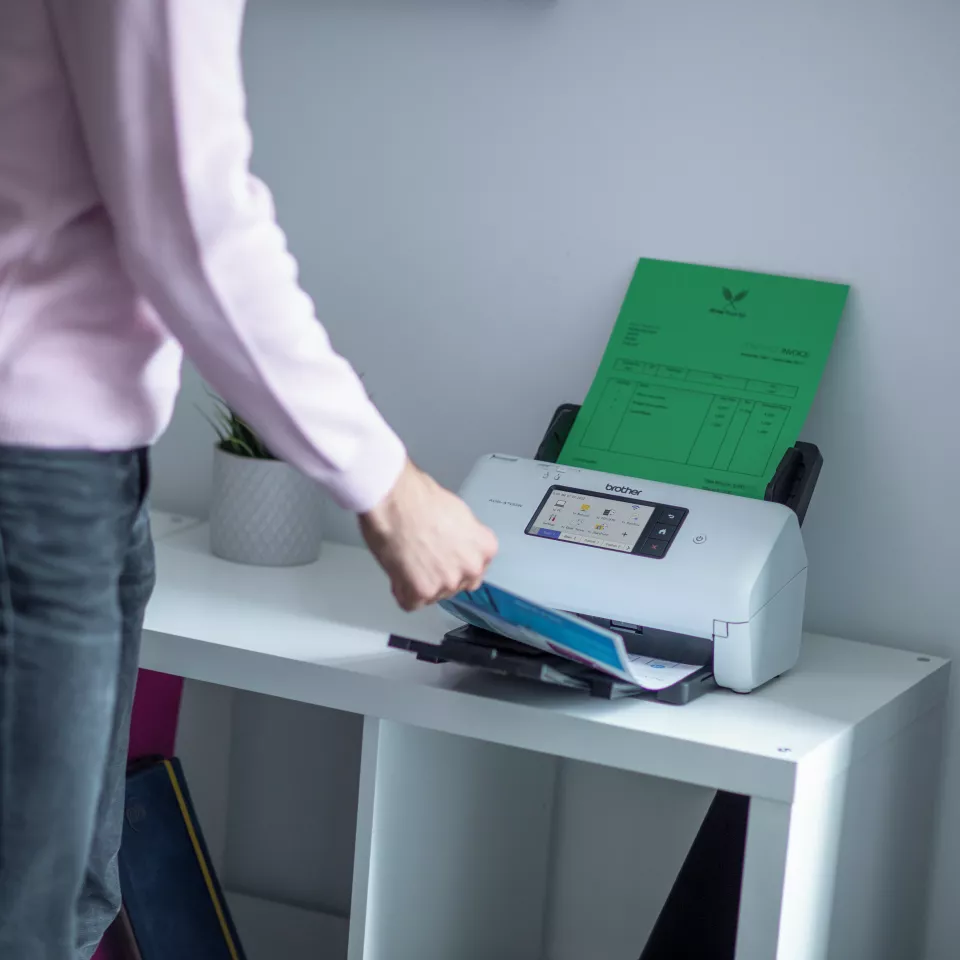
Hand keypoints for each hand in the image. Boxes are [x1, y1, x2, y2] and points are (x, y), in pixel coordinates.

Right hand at [359, 459, 497, 610]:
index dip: (452, 562)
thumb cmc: (418, 498)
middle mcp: (471, 568)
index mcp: (484, 548)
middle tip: (422, 555)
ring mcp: (447, 583)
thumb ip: (464, 539)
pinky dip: (400, 590)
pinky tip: (398, 569)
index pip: (474, 569)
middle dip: (438, 575)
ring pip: (432, 595)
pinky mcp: (422, 592)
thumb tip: (457, 547)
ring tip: (408, 556)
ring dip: (418, 582)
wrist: (394, 498)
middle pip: (455, 585)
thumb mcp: (458, 514)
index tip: (442, 557)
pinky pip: (409, 603)